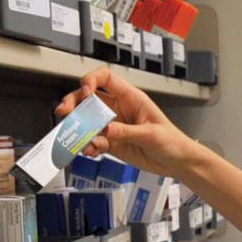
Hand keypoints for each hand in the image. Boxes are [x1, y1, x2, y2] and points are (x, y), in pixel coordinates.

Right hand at [55, 66, 197, 177]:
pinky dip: (88, 146)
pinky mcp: (111, 143)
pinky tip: (90, 151)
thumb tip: (105, 129)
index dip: (92, 80)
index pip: (106, 78)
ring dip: (78, 129)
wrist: (178, 163)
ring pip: (87, 121)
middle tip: (64, 113)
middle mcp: (119, 109)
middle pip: (89, 98)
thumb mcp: (152, 135)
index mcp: (131, 98)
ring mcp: (113, 126)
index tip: (85, 91)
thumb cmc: (172, 142)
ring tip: (78, 139)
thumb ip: (128, 132)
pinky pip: (93, 141)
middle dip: (74, 103)